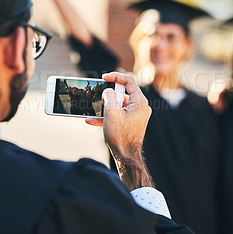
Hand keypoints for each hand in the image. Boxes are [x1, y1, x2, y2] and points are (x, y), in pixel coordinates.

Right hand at [86, 72, 152, 189]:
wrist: (126, 157)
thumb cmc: (121, 136)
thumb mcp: (111, 112)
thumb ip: (109, 96)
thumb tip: (108, 92)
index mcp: (139, 102)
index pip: (129, 81)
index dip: (115, 76)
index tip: (104, 77)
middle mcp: (140, 107)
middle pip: (123, 93)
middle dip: (108, 95)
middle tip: (98, 97)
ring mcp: (136, 115)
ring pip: (118, 104)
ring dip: (105, 107)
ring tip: (92, 110)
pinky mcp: (131, 123)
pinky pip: (118, 114)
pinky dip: (107, 116)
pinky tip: (92, 120)